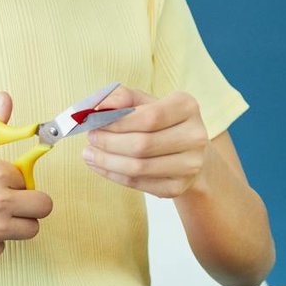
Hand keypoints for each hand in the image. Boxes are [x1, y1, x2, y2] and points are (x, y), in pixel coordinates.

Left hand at [81, 86, 208, 199]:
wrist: (188, 153)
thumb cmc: (162, 123)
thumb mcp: (146, 103)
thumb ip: (122, 98)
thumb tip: (99, 106)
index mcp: (187, 107)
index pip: (150, 117)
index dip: (118, 122)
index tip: (95, 122)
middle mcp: (195, 136)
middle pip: (142, 144)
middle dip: (109, 142)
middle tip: (91, 138)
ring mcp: (189, 165)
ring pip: (138, 167)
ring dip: (107, 161)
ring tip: (90, 153)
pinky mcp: (177, 187)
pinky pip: (138, 183)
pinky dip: (113, 175)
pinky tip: (101, 166)